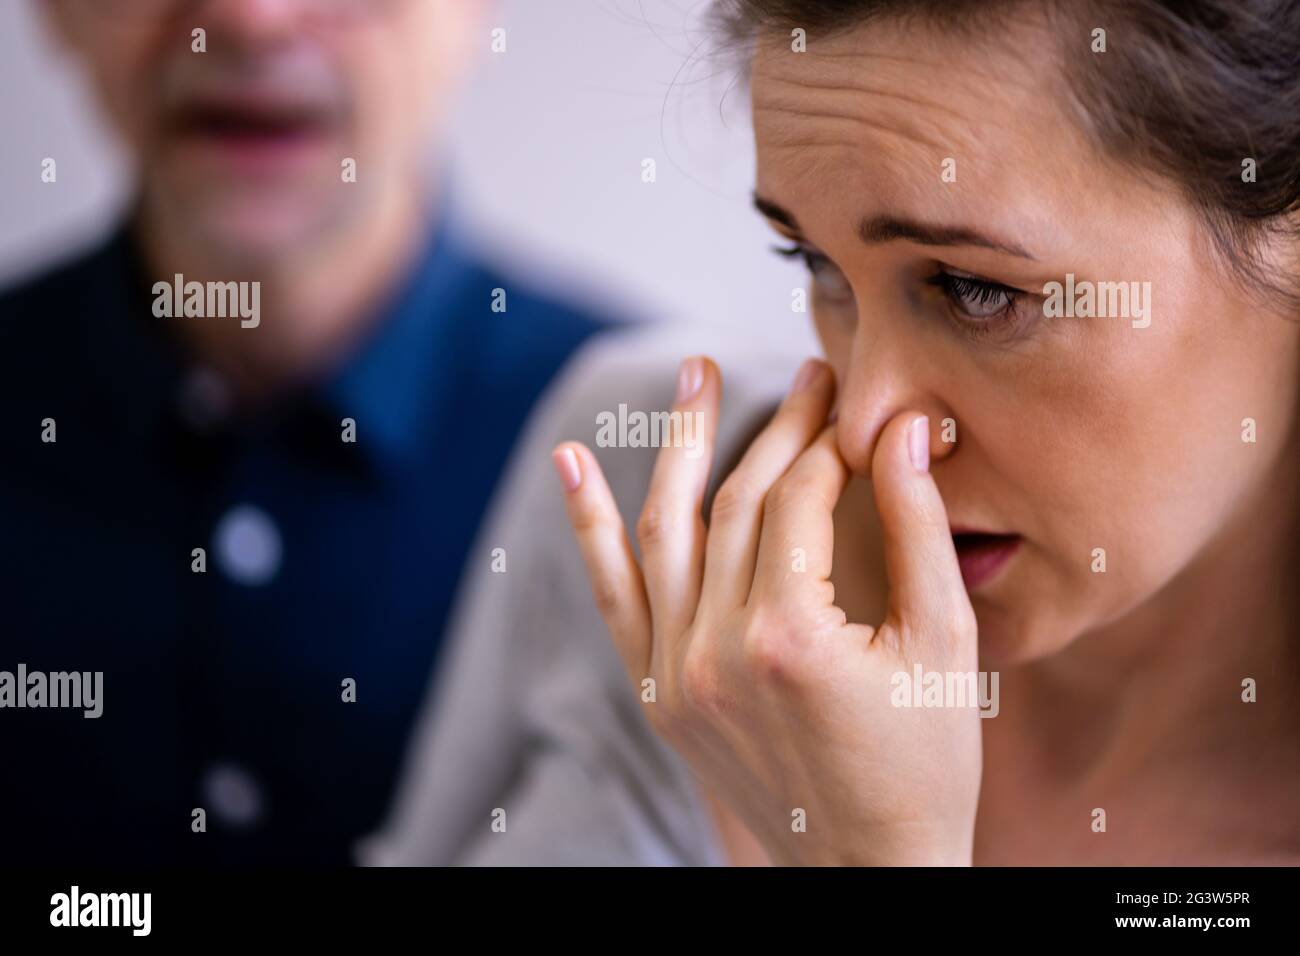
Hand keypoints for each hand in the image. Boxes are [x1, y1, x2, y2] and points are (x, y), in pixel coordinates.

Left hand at [552, 356, 981, 865]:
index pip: (802, 499)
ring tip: (695, 374)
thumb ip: (917, 525)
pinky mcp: (655, 694)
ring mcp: (673, 676)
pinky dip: (589, 527)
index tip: (861, 407)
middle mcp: (715, 652)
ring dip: (678, 445)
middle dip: (777, 429)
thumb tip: (904, 424)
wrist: (869, 869)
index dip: (835, 442)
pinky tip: (571, 463)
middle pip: (736, 503)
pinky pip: (614, 595)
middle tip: (808, 373)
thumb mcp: (945, 642)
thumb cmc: (927, 761)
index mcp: (791, 639)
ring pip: (664, 531)